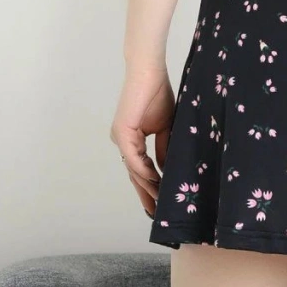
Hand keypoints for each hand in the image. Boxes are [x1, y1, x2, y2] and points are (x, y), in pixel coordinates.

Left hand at [110, 65, 174, 218]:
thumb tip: (166, 171)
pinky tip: (155, 181)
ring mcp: (120, 138)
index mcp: (131, 140)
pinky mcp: (122, 132)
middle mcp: (122, 141)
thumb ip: (164, 150)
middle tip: (156, 214)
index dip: (149, 187)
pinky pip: (133, 158)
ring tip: (161, 202)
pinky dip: (144, 171)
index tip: (160, 204)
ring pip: (134, 169)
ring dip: (148, 186)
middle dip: (145, 194)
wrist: (149, 72)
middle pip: (134, 175)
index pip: (140, 170)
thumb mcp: (166, 128)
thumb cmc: (157, 94)